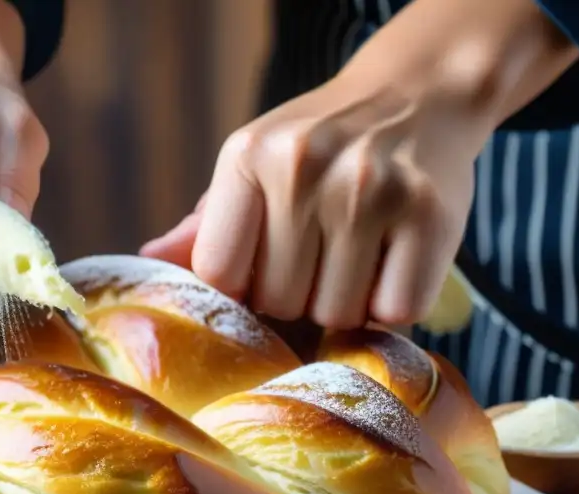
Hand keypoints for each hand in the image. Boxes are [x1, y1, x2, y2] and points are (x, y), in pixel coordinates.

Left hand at [140, 0, 578, 328]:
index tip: (261, 276)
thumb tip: (147, 261)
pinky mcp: (431, 215)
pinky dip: (393, 306)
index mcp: (247, 156)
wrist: (419, 93)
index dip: (241, 291)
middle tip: (318, 260)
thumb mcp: (253, 166)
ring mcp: (371, 190)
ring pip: (336, 314)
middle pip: (278, 302)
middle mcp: (304, 168)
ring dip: (345, 305)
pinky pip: (395, 312)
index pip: (218, 273)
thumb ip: (206, 224)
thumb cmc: (320, 147)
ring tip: (354, 260)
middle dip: (295, 298)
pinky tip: (390, 267)